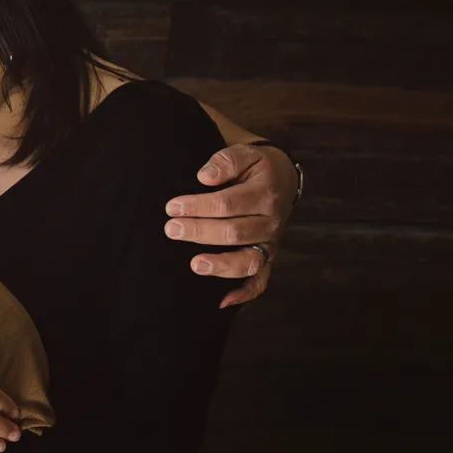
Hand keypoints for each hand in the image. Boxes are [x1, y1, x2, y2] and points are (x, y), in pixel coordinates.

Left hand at [164, 143, 298, 306]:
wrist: (281, 178)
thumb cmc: (254, 166)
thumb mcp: (245, 152)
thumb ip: (225, 160)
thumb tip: (204, 177)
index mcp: (265, 193)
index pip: (228, 204)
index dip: (199, 207)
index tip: (172, 207)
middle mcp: (271, 221)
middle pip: (234, 233)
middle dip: (199, 232)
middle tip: (170, 229)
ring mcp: (270, 243)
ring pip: (248, 261)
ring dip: (220, 265)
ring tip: (194, 264)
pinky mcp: (266, 257)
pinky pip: (260, 281)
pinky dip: (244, 293)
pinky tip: (221, 301)